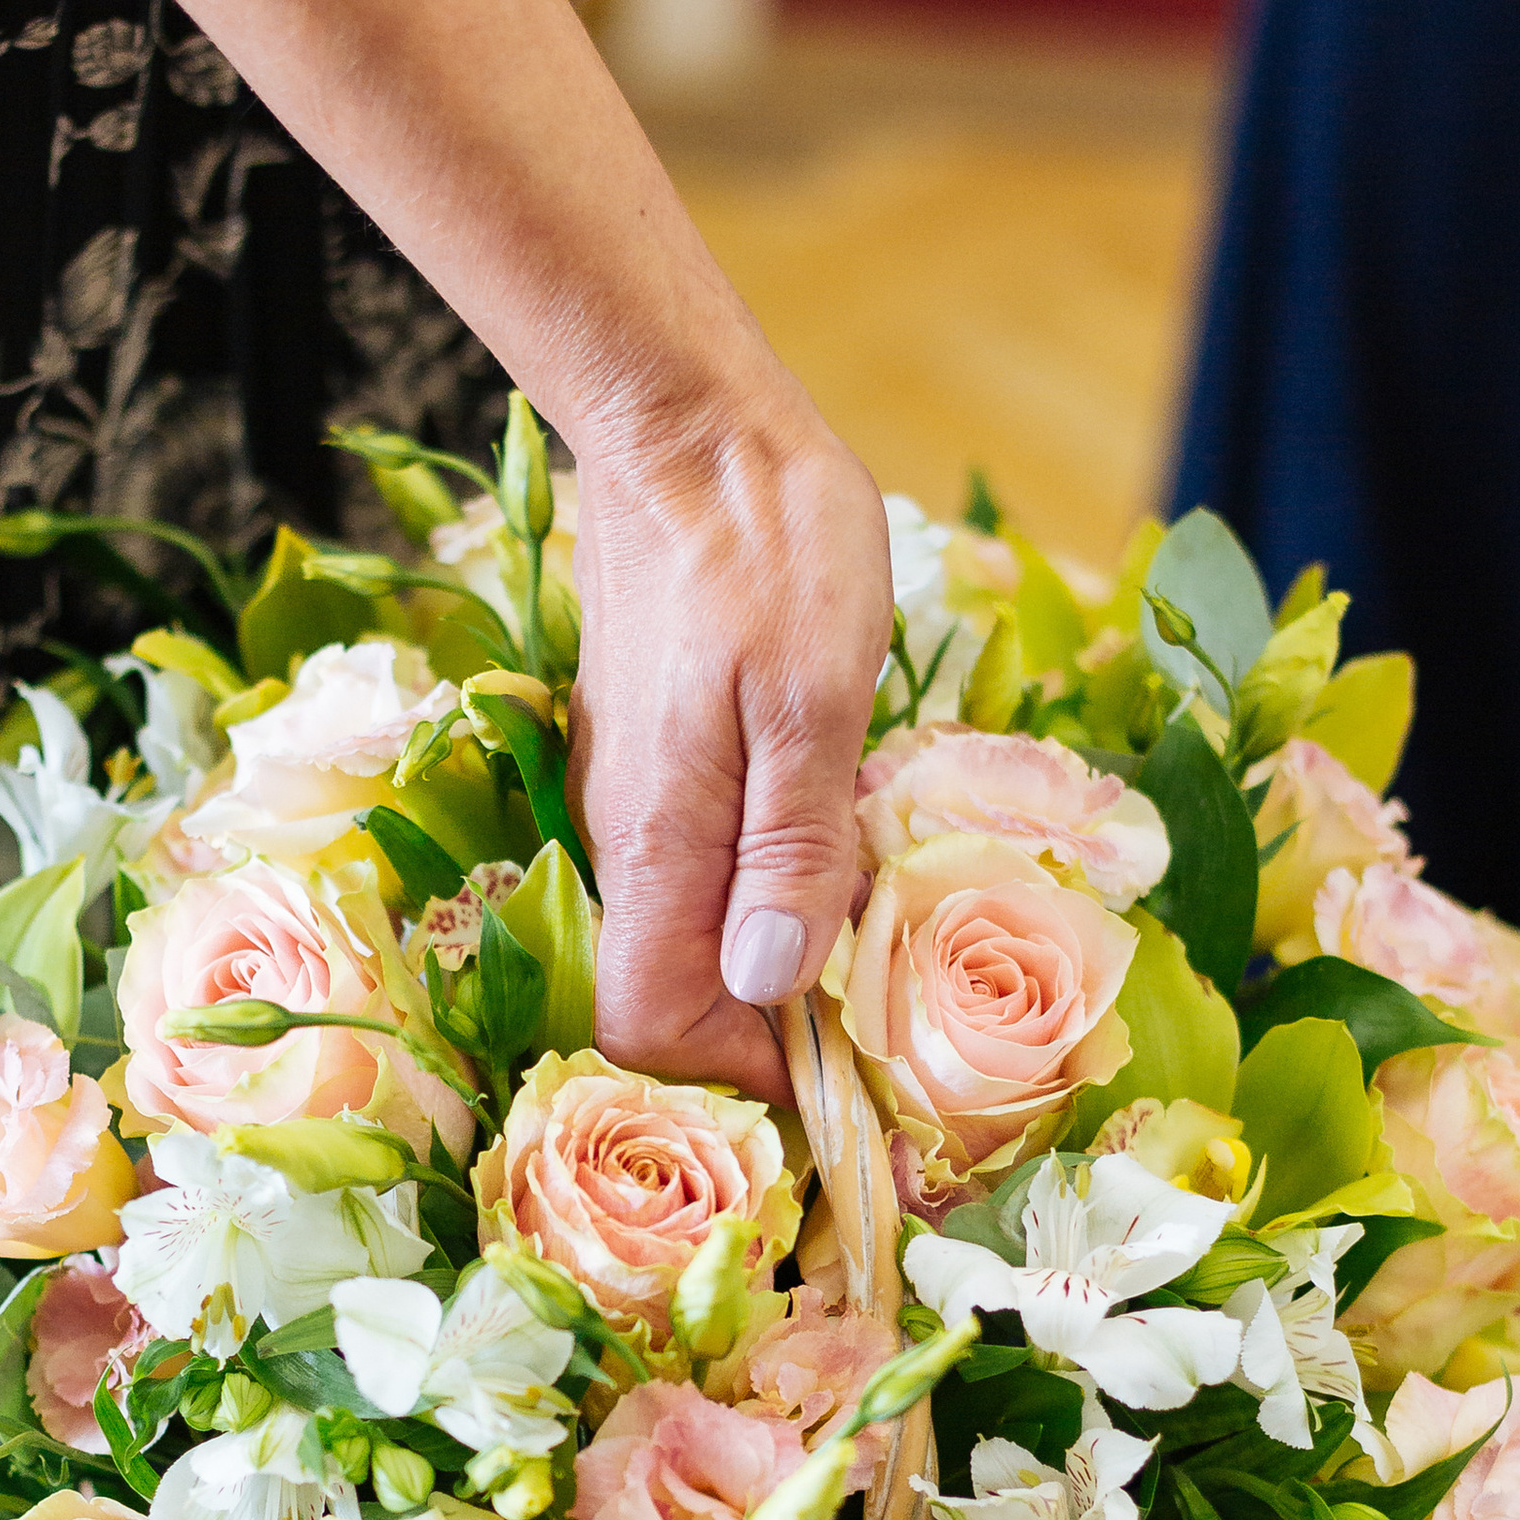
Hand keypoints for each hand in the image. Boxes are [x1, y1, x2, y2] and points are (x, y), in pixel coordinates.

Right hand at [568, 378, 891, 1101]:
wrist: (687, 427)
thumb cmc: (765, 545)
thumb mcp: (813, 695)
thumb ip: (793, 845)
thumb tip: (775, 981)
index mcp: (659, 841)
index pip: (652, 1028)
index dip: (738, 1084)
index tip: (841, 1092)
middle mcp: (629, 839)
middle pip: (671, 1003)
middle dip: (769, 1050)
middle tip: (890, 1048)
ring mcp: (639, 802)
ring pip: (690, 942)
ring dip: (778, 976)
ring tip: (885, 967)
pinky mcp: (659, 765)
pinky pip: (704, 878)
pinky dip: (771, 905)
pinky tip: (849, 870)